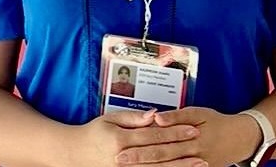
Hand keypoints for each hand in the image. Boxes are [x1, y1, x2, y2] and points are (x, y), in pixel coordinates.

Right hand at [69, 109, 200, 166]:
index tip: (193, 129)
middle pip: (159, 155)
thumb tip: (155, 114)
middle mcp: (124, 158)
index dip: (175, 132)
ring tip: (198, 165)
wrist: (73, 154)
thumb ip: (133, 117)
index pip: (155, 135)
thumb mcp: (110, 119)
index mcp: (121, 139)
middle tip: (202, 149)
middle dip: (182, 152)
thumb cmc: (93, 133)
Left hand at [115, 107, 261, 166]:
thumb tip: (156, 117)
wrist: (240, 139)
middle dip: (139, 159)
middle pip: (161, 157)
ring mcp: (195, 164)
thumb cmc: (217, 122)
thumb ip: (177, 116)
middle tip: (120, 160)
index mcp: (190, 136)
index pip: (161, 142)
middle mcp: (191, 153)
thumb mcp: (199, 113)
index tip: (122, 148)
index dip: (141, 145)